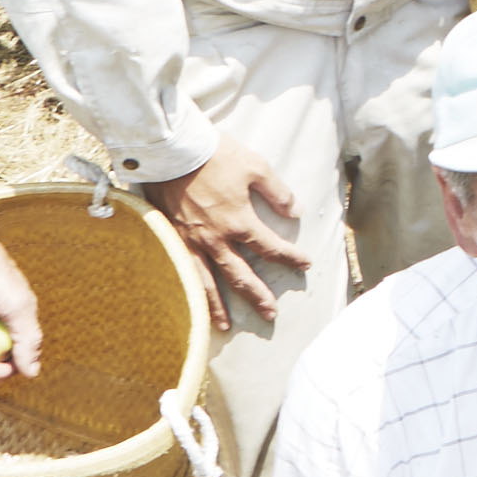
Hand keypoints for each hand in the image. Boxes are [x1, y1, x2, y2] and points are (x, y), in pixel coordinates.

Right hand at [137, 135, 313, 329]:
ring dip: (216, 307)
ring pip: (206, 283)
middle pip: (240, 276)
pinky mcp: (171, 238)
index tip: (304, 264)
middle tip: (270, 314)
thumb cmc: (215, 155)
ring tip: (224, 326)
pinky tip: (189, 302)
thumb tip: (295, 211)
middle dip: (258, 296)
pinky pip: (181, 272)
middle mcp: (216, 240)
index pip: (271, 249)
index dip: (290, 258)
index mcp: (239, 222)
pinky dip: (187, 291)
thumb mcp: (256, 167)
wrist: (173, 150)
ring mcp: (191, 242)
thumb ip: (277, 192)